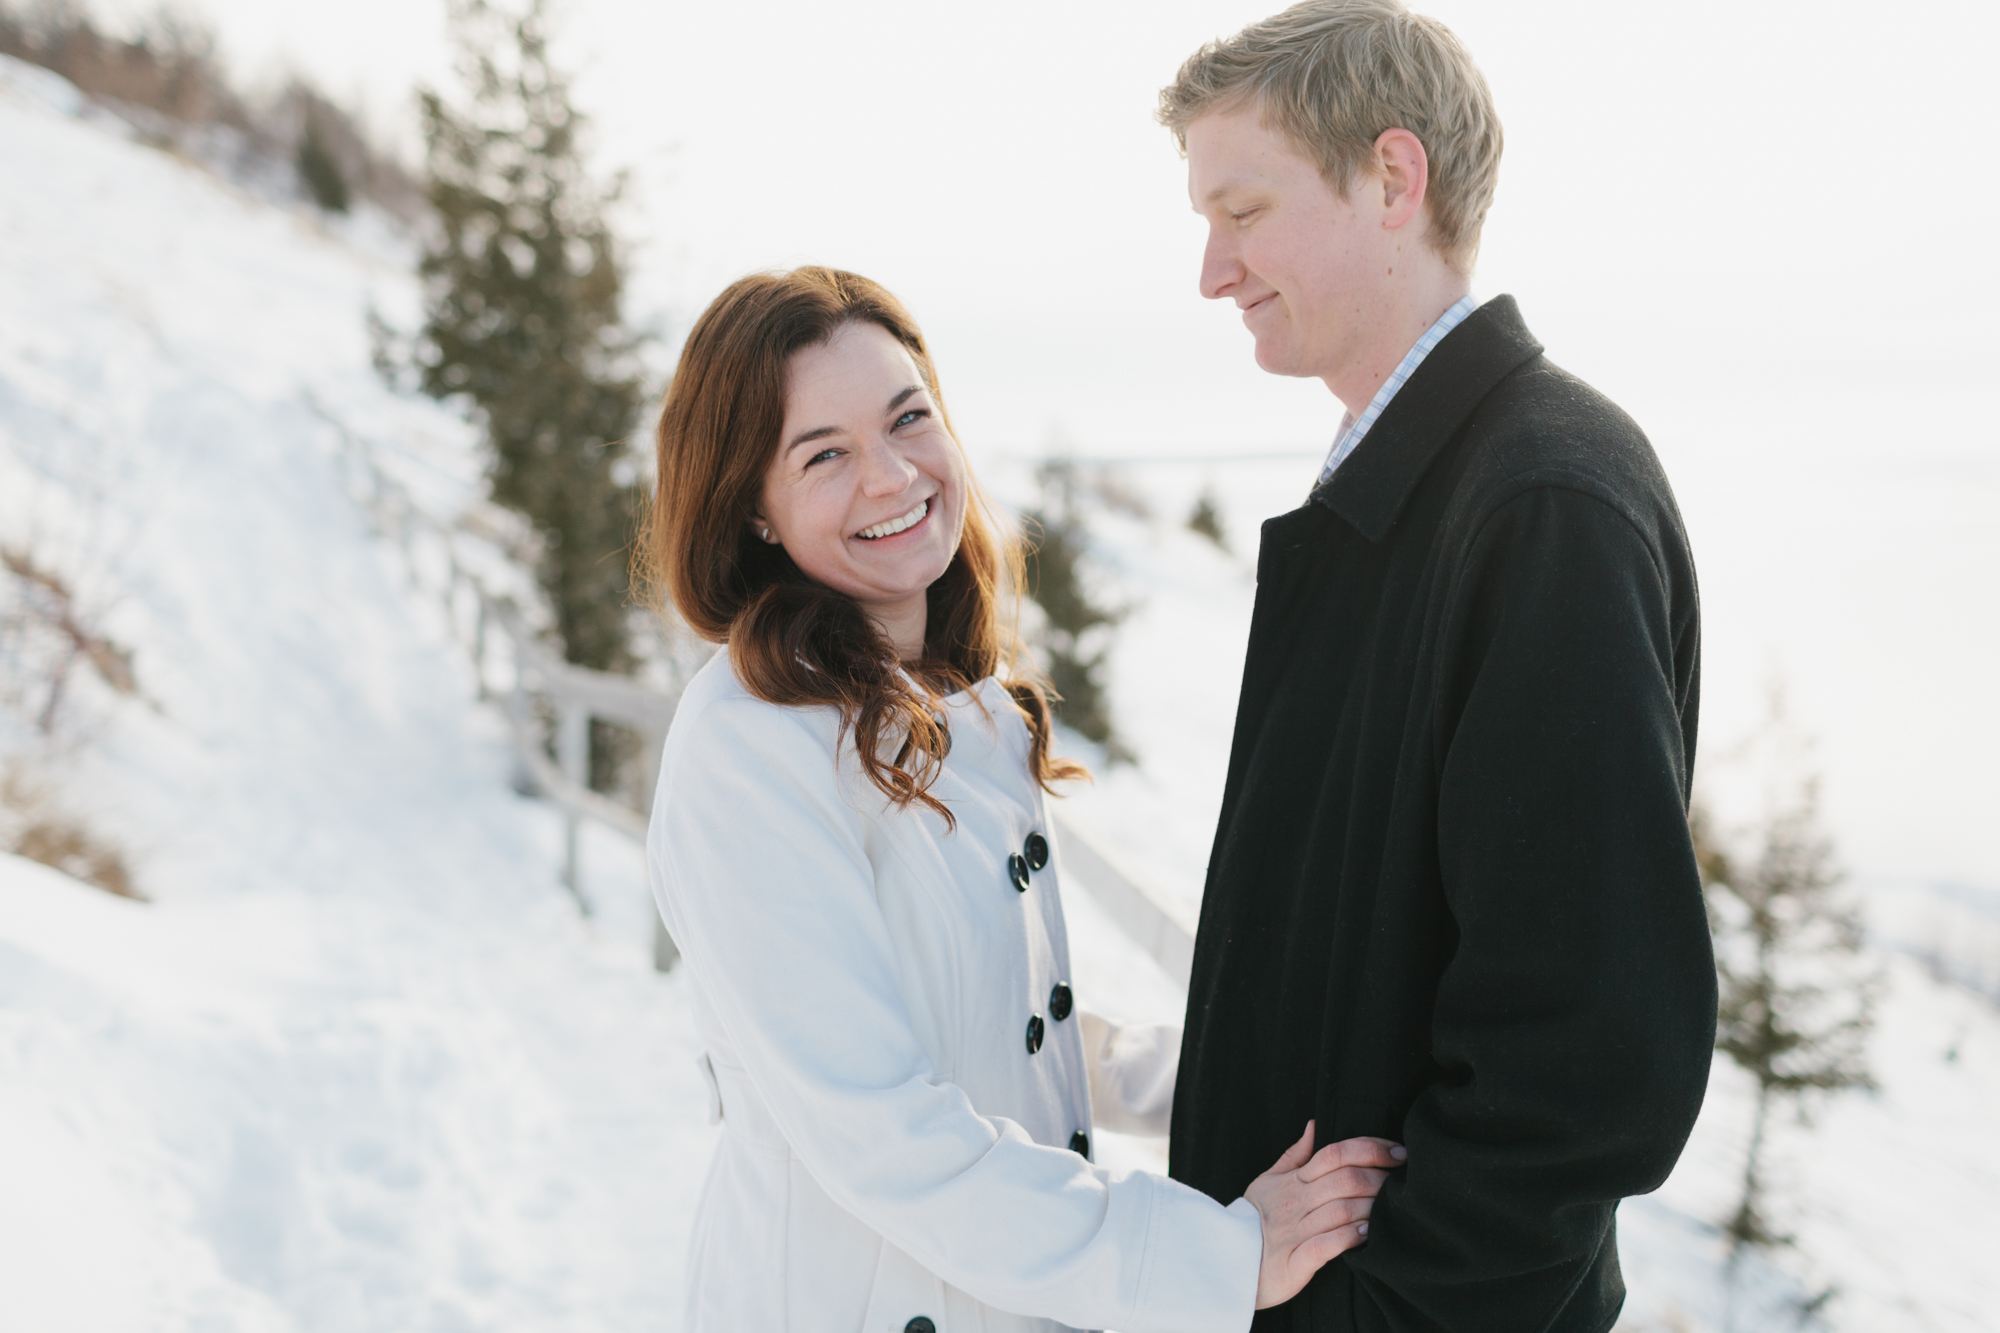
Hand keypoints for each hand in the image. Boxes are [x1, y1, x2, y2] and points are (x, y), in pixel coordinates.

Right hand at [1245, 1120, 1404, 1308]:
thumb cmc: (1253, 1219)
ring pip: (1341, 1210)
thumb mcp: (1269, 1180)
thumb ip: (1294, 1155)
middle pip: (1345, 1179)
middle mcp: (1296, 1201)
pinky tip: (1368, 1235)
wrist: (1229, 1261)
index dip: (1371, 1148)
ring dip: (1372, 1207)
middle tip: (1403, 1182)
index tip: (1399, 1153)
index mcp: (1294, 1180)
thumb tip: (1315, 1125)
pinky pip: (1329, 1244)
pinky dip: (1351, 1237)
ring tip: (1392, 1209)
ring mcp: (1296, 1230)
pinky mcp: (1296, 1260)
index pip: (1335, 1153)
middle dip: (1380, 1177)